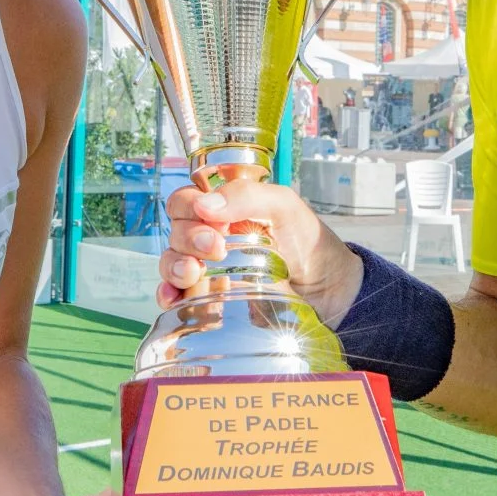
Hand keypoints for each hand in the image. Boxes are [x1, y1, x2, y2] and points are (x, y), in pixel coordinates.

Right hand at [160, 178, 363, 323]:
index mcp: (222, 209)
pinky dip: (168, 294)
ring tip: (193, 273)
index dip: (189, 207)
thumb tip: (205, 206)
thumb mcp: (284, 206)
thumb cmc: (308, 241)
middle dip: (188, 237)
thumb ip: (248, 196)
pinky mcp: (210, 298)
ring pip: (170, 261)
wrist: (328, 290)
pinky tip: (173, 298)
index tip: (213, 221)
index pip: (184, 201)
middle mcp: (209, 236)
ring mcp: (207, 269)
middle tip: (217, 247)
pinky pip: (176, 295)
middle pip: (175, 231)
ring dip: (174, 265)